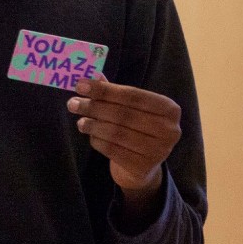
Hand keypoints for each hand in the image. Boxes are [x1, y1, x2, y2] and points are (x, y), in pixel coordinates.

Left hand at [67, 76, 180, 197]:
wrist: (142, 167)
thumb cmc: (137, 129)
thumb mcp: (131, 109)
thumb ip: (114, 93)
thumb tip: (92, 75)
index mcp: (169, 109)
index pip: (133, 95)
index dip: (105, 90)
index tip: (80, 85)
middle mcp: (169, 130)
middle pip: (124, 114)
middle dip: (95, 107)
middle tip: (73, 103)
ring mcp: (158, 151)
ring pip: (116, 132)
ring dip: (93, 124)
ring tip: (80, 121)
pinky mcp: (142, 168)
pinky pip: (112, 150)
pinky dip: (97, 140)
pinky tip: (90, 135)